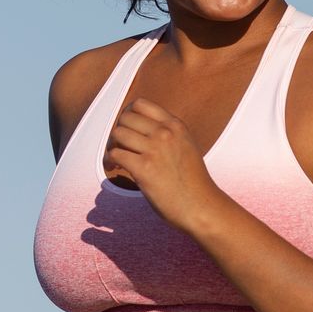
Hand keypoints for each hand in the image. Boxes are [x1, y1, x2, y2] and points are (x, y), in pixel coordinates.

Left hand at [101, 98, 228, 231]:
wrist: (202, 206)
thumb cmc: (193, 183)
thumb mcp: (186, 147)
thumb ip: (168, 135)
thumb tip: (140, 131)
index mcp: (175, 126)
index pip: (140, 104)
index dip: (128, 114)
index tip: (126, 128)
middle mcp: (165, 133)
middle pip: (125, 118)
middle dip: (119, 131)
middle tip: (119, 146)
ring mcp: (155, 149)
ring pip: (118, 133)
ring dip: (112, 145)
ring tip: (115, 159)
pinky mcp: (144, 168)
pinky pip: (116, 154)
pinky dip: (110, 161)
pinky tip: (114, 168)